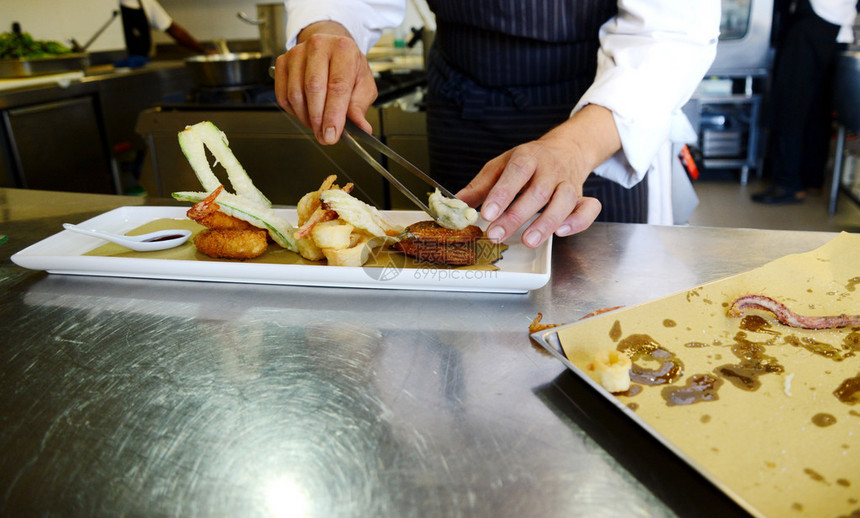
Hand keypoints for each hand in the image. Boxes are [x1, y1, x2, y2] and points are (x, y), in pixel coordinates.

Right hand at [273, 21, 377, 144]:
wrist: (331, 49)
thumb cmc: (348, 67)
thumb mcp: (363, 85)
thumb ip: (360, 108)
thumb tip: (362, 128)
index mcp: (343, 49)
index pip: (337, 86)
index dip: (334, 115)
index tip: (332, 135)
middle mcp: (318, 46)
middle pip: (313, 89)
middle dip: (318, 119)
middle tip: (324, 136)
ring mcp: (297, 53)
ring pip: (295, 94)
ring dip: (305, 117)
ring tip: (318, 124)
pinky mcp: (282, 62)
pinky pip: (283, 96)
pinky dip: (294, 111)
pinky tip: (306, 113)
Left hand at [456, 104, 620, 247]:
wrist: (566, 149)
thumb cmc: (528, 162)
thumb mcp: (501, 165)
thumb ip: (481, 186)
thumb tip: (457, 204)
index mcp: (527, 158)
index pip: (515, 173)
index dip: (502, 193)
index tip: (487, 213)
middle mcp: (550, 169)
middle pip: (537, 192)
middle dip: (517, 216)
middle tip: (497, 235)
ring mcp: (568, 183)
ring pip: (564, 201)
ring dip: (546, 223)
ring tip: (528, 241)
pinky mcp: (582, 196)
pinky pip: (588, 208)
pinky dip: (578, 221)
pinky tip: (561, 232)